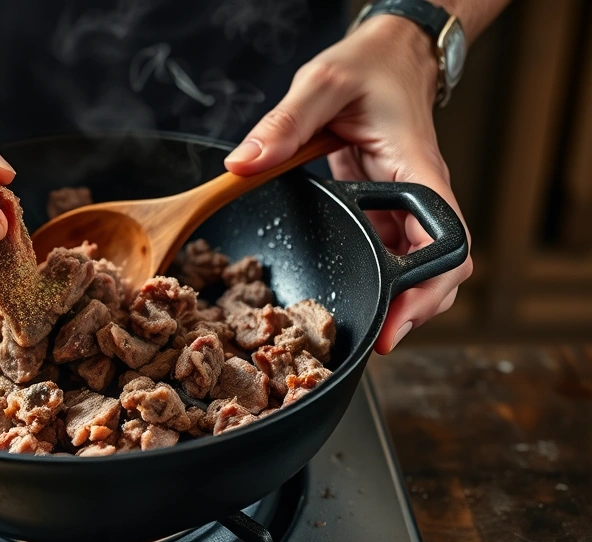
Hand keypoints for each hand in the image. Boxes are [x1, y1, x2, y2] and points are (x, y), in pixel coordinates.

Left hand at [224, 15, 472, 353]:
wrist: (389, 54)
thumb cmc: (368, 66)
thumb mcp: (321, 84)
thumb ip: (283, 124)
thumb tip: (242, 164)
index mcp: (416, 168)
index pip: (447, 238)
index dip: (432, 284)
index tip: (400, 314)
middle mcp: (418, 193)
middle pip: (442, 269)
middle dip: (416, 309)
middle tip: (377, 341)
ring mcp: (403, 205)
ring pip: (419, 269)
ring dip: (399, 301)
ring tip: (362, 332)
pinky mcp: (385, 209)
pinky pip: (391, 255)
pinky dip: (380, 281)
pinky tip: (351, 298)